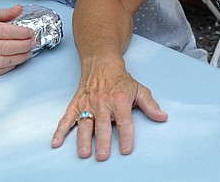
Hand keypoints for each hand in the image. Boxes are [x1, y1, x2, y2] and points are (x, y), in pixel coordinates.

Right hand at [0, 4, 35, 75]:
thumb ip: (2, 14)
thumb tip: (19, 8)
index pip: (4, 32)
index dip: (21, 33)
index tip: (31, 32)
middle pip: (5, 47)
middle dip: (23, 46)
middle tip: (34, 43)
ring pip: (1, 61)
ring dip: (19, 58)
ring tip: (28, 53)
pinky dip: (8, 67)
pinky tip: (16, 61)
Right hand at [52, 62, 166, 159]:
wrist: (102, 65)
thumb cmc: (121, 80)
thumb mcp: (139, 90)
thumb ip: (150, 105)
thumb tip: (162, 117)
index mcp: (119, 100)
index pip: (124, 121)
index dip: (126, 136)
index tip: (126, 149)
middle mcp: (103, 103)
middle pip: (103, 125)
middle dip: (103, 141)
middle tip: (103, 155)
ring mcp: (87, 105)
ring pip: (85, 124)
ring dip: (84, 139)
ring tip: (84, 153)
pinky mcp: (75, 106)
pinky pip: (66, 119)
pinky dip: (60, 131)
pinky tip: (56, 142)